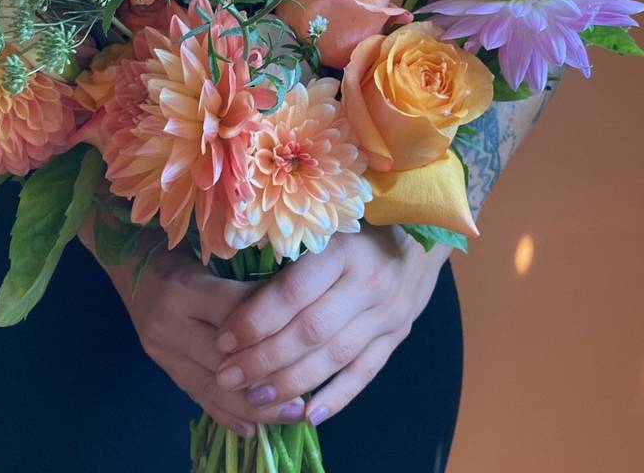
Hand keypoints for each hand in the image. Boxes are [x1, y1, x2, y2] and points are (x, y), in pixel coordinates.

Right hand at [78, 228, 307, 436]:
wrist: (128, 260)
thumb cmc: (180, 247)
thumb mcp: (212, 249)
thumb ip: (245, 276)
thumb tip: (298, 300)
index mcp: (184, 288)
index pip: (238, 313)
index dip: (275, 326)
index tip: (311, 337)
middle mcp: (169, 323)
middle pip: (225, 361)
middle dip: (269, 379)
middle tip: (310, 394)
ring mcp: (162, 349)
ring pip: (212, 387)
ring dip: (254, 406)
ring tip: (292, 415)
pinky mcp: (162, 365)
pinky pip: (196, 396)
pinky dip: (227, 414)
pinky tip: (254, 428)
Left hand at [214, 225, 449, 426]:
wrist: (420, 236)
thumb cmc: (354, 227)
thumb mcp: (322, 228)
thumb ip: (286, 253)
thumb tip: (229, 283)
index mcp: (342, 250)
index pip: (293, 292)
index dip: (256, 319)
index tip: (223, 339)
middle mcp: (368, 283)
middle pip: (312, 330)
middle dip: (265, 359)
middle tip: (228, 377)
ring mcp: (387, 314)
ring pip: (336, 356)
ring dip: (293, 382)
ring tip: (255, 398)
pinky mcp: (397, 337)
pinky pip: (366, 372)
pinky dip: (338, 396)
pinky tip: (308, 415)